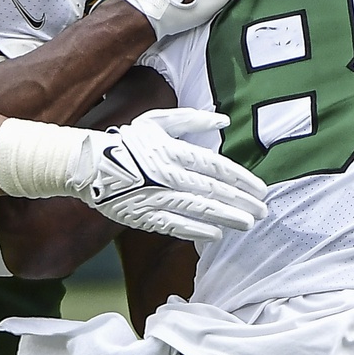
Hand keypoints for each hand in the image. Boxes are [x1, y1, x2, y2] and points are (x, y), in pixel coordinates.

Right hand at [0, 108, 266, 243]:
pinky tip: (216, 235)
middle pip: (212, 191)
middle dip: (241, 202)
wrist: (90, 165)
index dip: (241, 179)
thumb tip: (223, 119)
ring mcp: (157, 197)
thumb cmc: (128, 141)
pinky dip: (197, 230)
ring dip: (226, 218)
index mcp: (173, 151)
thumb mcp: (158, 121)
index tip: (261, 189)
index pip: (215, 167)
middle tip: (263, 211)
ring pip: (198, 210)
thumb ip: (192, 119)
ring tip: (247, 224)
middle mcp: (168, 175)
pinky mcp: (145, 215)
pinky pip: (176, 225)